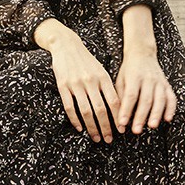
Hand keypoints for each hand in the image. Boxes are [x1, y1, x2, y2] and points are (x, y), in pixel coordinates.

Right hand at [34, 19, 120, 142]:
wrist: (66, 45)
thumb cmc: (86, 60)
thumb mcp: (100, 70)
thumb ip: (107, 86)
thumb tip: (117, 107)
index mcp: (102, 77)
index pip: (114, 101)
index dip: (118, 117)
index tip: (121, 130)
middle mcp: (90, 81)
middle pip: (100, 109)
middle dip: (106, 127)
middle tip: (109, 139)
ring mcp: (76, 84)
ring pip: (86, 111)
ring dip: (92, 127)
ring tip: (96, 137)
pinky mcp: (63, 86)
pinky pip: (70, 107)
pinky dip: (75, 119)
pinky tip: (80, 128)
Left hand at [115, 48, 176, 133]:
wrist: (142, 53)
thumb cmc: (128, 69)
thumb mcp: (120, 79)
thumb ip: (119, 96)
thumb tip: (117, 117)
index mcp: (134, 76)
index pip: (130, 95)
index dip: (127, 110)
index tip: (122, 123)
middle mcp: (148, 79)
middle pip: (145, 99)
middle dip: (141, 116)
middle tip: (136, 130)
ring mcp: (160, 82)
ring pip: (160, 99)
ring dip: (156, 114)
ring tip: (152, 126)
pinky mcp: (167, 85)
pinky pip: (171, 97)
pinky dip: (171, 109)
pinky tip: (167, 119)